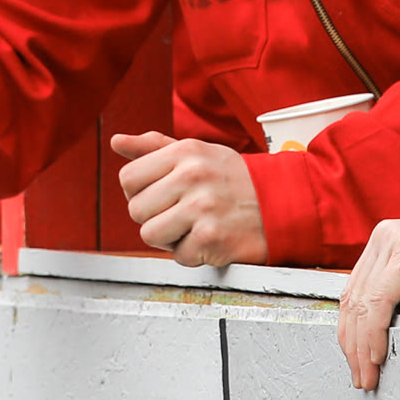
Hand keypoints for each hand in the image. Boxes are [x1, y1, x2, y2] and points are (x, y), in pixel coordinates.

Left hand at [111, 131, 267, 267]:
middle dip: (154, 217)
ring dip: (169, 238)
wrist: (283, 203)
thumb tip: (116, 142)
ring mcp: (202, 208)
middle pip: (136, 210)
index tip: (161, 195)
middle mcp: (191, 176)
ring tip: (193, 226)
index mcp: (183, 152)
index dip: (140, 193)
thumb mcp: (196, 152)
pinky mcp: (212, 239)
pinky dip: (193, 254)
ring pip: (150, 235)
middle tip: (181, 213)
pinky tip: (210, 239)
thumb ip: (153, 147)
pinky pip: (178, 257)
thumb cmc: (233, 178)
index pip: (128, 178)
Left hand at [338, 217, 399, 391]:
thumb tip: (375, 324)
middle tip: (360, 373)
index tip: (353, 356)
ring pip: (363, 302)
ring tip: (367, 371)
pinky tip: (377, 351)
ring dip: (362, 344)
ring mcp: (391, 243)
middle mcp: (381, 239)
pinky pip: (381, 299)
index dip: (349, 328)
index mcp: (381, 242)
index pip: (353, 291)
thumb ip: (396, 286)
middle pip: (354, 299)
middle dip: (352, 343)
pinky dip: (375, 330)